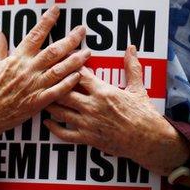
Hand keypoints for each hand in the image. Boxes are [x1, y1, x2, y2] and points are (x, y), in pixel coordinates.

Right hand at [0, 6, 88, 189]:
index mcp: (17, 58)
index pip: (35, 35)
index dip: (47, 21)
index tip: (57, 10)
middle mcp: (28, 70)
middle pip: (54, 51)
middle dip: (70, 39)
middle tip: (82, 30)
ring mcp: (34, 86)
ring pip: (59, 70)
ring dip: (75, 60)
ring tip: (87, 52)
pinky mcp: (37, 102)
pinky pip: (57, 91)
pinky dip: (69, 83)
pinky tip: (79, 75)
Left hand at [45, 45, 189, 176]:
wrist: (149, 140)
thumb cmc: (144, 114)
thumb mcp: (138, 88)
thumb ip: (131, 67)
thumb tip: (131, 49)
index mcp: (103, 92)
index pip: (79, 74)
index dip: (68, 65)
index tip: (62, 59)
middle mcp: (92, 106)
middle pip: (63, 92)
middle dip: (53, 84)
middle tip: (44, 78)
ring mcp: (88, 123)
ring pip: (60, 112)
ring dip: (49, 104)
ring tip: (41, 96)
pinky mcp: (88, 139)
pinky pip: (65, 134)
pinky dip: (54, 128)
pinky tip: (47, 122)